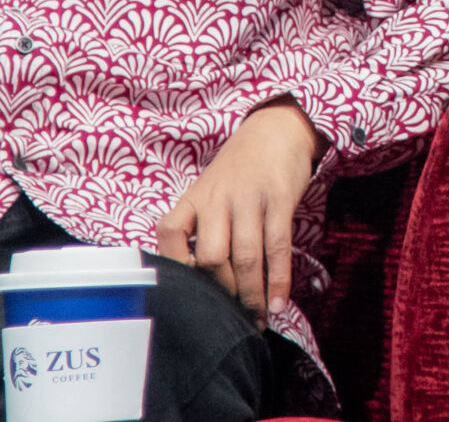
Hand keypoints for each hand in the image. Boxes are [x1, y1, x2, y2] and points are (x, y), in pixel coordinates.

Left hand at [156, 97, 322, 323]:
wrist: (277, 129)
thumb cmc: (240, 170)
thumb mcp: (210, 190)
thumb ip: (201, 226)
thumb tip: (199, 280)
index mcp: (195, 197)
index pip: (169, 233)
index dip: (174, 267)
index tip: (187, 295)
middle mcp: (218, 198)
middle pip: (212, 256)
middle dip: (223, 294)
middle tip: (232, 318)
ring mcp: (250, 198)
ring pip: (246, 257)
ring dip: (252, 295)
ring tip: (257, 319)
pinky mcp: (279, 199)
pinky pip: (278, 246)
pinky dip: (278, 279)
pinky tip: (278, 302)